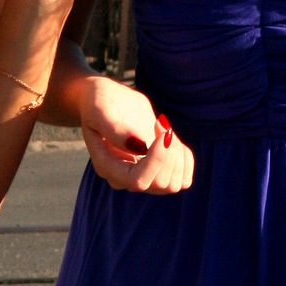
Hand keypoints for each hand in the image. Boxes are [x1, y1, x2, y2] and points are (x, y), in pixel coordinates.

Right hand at [81, 75, 193, 193]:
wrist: (109, 101)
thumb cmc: (100, 102)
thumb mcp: (101, 109)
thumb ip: (115, 129)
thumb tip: (137, 146)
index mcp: (107, 166)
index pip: (138, 180)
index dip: (158, 160)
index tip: (164, 132)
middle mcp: (124, 178)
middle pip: (160, 183)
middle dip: (169, 152)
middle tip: (160, 124)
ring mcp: (143, 177)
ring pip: (174, 184)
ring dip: (177, 155)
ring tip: (164, 130)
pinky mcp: (158, 171)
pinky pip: (183, 179)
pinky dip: (185, 158)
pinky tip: (172, 138)